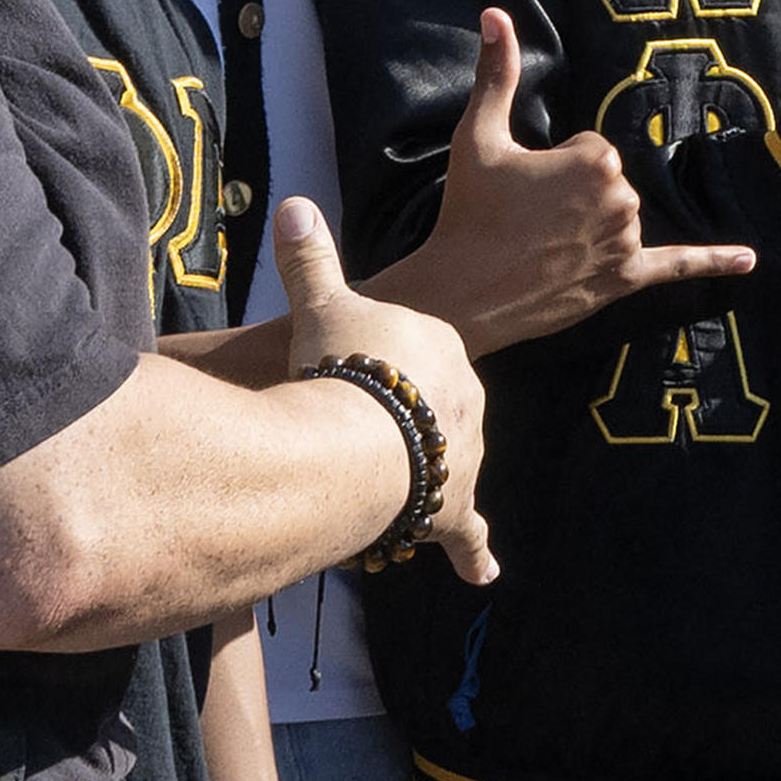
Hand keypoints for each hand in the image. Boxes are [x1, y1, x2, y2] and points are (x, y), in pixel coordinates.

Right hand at [258, 197, 493, 586]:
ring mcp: (463, 457)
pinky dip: (476, 555)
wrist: (356, 440)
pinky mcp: (453, 510)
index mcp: (443, 348)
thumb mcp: (322, 304)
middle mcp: (468, 401)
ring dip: (419, 470)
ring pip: (446, 463)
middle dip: (401, 416)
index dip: (382, 363)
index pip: (420, 353)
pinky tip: (486, 576)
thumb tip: (294, 204)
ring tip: (382, 475)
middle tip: (357, 423)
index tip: (354, 369)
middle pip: (434, 408)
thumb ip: (311, 260)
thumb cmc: (342, 367)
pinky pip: (469, 536)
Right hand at [378, 9, 758, 352]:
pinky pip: (676, 266)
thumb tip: (494, 13)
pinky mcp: (623, 280)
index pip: (591, 148)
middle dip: (572, 195)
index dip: (554, 165)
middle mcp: (622, 199)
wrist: (459, 295)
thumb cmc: (468, 211)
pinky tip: (748, 262)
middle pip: (608, 181)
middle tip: (529, 218)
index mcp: (596, 158)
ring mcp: (624, 243)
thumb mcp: (478, 136)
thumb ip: (496, 71)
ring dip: (591, 226)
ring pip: (620, 217)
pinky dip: (713, 263)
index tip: (525, 186)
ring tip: (542, 245)